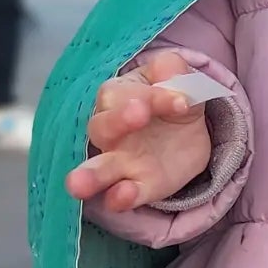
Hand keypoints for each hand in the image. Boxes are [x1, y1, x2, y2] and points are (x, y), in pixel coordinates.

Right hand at [65, 51, 211, 210]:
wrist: (190, 133)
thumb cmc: (171, 98)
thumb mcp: (178, 79)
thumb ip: (172, 70)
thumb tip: (170, 76)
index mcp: (119, 97)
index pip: (124, 94)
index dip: (155, 95)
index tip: (183, 100)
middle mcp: (112, 132)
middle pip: (101, 127)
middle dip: (117, 121)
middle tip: (138, 114)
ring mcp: (122, 162)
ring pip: (97, 169)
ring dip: (89, 176)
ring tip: (77, 184)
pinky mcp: (140, 186)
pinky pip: (123, 194)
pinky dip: (120, 197)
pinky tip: (122, 196)